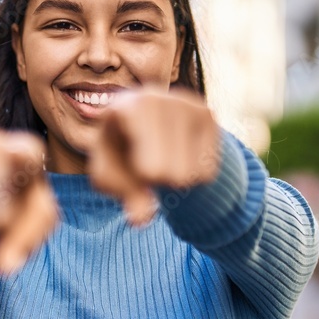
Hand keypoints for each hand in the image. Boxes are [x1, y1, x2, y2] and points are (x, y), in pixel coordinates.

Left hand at [88, 86, 221, 225]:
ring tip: (162, 155)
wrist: (142, 121)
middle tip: (148, 160)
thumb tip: (140, 220)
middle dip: (161, 180)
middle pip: (175, 176)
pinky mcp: (207, 113)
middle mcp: (159, 98)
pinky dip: (193, 172)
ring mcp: (186, 103)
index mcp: (128, 109)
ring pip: (194, 174)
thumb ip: (122, 195)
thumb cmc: (120, 151)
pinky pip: (209, 169)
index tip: (133, 157)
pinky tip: (179, 151)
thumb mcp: (109, 174)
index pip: (150, 170)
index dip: (143, 176)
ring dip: (177, 178)